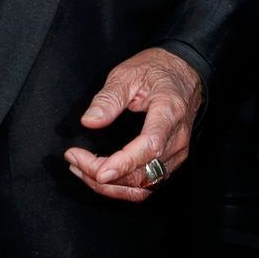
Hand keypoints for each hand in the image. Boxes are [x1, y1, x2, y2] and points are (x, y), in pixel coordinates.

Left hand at [64, 47, 203, 202]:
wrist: (184, 72)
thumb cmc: (157, 70)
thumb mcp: (128, 74)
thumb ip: (109, 98)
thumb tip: (89, 121)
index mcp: (169, 112)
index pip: (150, 147)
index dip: (123, 163)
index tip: (98, 170)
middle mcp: (177, 139)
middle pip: (142, 174)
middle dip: (103, 175)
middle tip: (74, 159)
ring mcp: (177, 154)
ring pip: (143, 187)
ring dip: (110, 186)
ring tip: (81, 169)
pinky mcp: (171, 162)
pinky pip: (147, 186)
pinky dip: (121, 186)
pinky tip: (100, 175)